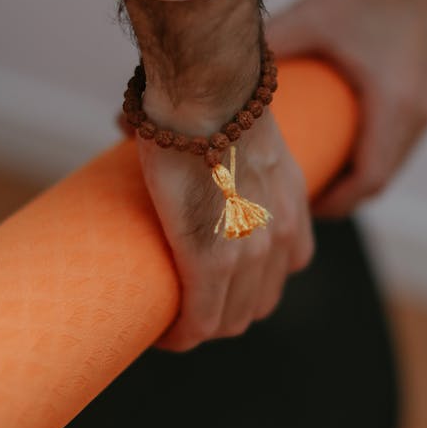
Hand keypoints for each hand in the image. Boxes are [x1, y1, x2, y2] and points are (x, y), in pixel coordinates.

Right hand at [119, 0, 313, 351]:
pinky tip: (165, 333)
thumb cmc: (210, 95)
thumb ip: (206, 140)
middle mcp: (280, 234)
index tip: (215, 285)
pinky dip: (184, 334)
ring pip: (233, 318)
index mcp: (289, 202)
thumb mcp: (234, 128)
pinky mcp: (212, 261)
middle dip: (226, 311)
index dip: (249, 283)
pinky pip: (202, 320)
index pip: (284, 265)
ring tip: (173, 320)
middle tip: (187, 306)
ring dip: (204, 325)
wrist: (209, 93)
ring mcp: (250, 252)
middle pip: (260, 301)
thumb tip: (137, 121)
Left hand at [266, 0, 426, 216]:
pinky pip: (411, 131)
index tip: (304, 205)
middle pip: (385, 174)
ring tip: (326, 165)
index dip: (335, 202)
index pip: (368, 180)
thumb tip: (215, 73)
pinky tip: (354, 136)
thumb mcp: (308, 20)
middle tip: (306, 191)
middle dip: (346, 189)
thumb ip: (265, 49)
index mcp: (395, 105)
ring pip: (399, 155)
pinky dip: (383, 143)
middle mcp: (424, 109)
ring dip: (366, 167)